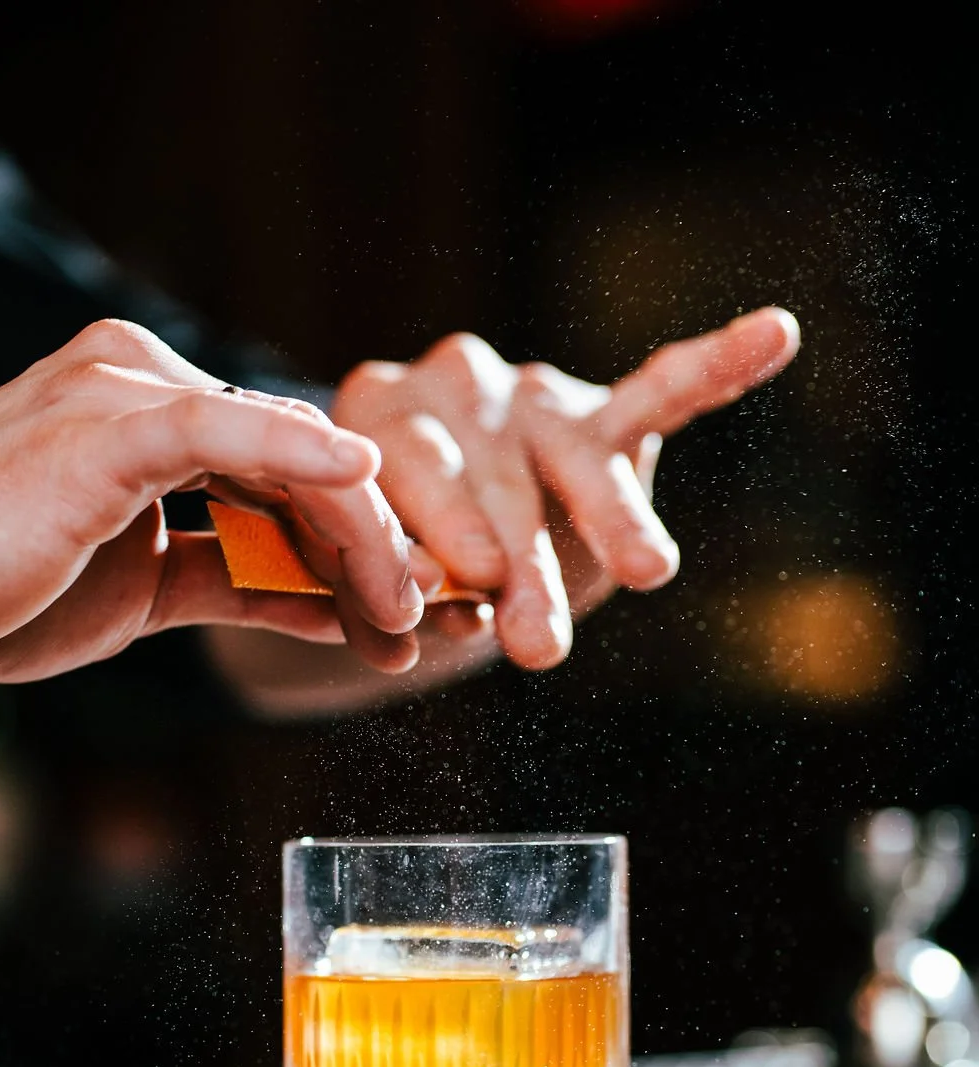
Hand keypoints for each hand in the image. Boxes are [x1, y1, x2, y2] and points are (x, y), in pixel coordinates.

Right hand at [0, 319, 430, 683]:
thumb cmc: (0, 591)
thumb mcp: (146, 592)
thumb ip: (240, 579)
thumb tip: (335, 604)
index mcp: (151, 411)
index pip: (285, 471)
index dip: (357, 542)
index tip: (410, 611)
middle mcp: (143, 381)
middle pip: (299, 461)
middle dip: (375, 545)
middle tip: (432, 620)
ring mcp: (123, 390)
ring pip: (284, 455)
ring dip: (358, 536)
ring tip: (405, 614)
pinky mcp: (105, 422)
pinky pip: (224, 433)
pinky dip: (300, 457)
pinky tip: (364, 486)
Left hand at [332, 308, 800, 668]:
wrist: (436, 548)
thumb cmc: (397, 564)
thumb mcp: (384, 582)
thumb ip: (403, 586)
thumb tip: (434, 605)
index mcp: (381, 411)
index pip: (411, 465)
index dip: (441, 525)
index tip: (471, 582)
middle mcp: (457, 383)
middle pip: (498, 481)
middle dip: (525, 568)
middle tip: (538, 642)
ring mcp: (533, 394)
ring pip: (578, 460)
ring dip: (614, 521)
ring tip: (648, 571)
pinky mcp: (601, 414)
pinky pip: (664, 390)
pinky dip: (719, 365)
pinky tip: (775, 333)